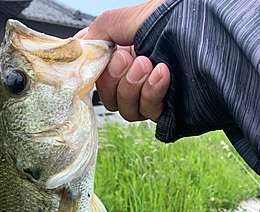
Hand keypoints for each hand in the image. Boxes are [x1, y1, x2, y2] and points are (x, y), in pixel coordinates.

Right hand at [75, 1, 169, 122]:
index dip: (98, 73)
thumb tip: (80, 43)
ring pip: (126, 110)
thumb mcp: (133, 18)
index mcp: (128, 55)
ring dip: (133, 88)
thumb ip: (102, 30)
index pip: (100, 78)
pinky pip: (148, 114)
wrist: (211, 36)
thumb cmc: (177, 21)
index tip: (104, 58)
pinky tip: (162, 75)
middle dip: (116, 80)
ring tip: (149, 64)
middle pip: (110, 98)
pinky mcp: (166, 111)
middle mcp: (138, 77)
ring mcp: (152, 96)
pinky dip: (152, 94)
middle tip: (129, 58)